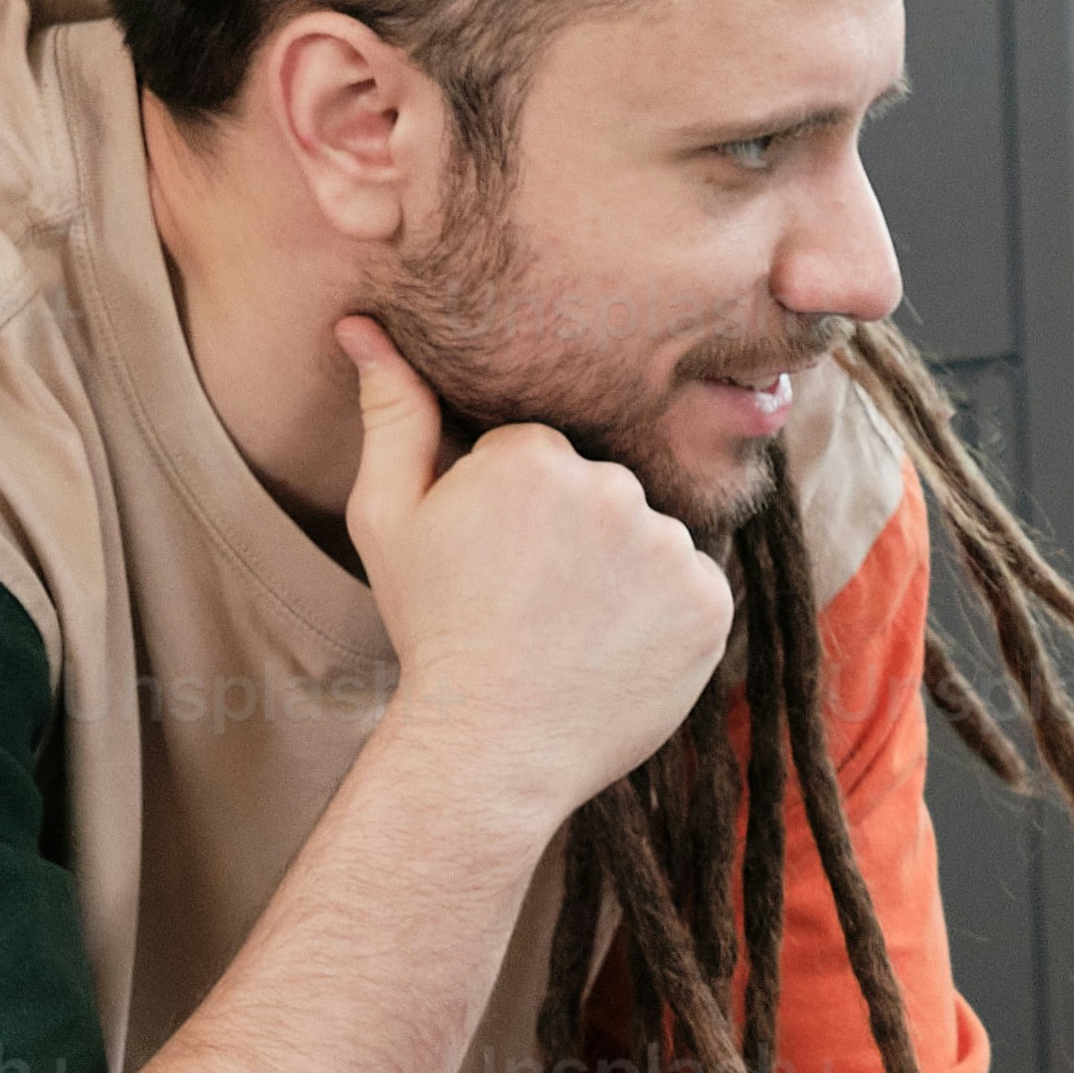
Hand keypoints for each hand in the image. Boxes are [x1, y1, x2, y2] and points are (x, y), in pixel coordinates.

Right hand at [338, 314, 732, 820]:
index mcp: (534, 456)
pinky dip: (664, 613)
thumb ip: (392, 414)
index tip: (493, 559)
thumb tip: (362, 326)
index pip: (541, 454)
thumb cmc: (432, 629)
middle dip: (572, 533)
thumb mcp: (388, 517)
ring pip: (648, 536)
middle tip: (531, 599)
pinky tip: (614, 647)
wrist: (491, 746)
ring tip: (572, 626)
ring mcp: (668, 547)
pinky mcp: (711, 603)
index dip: (513, 508)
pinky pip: (692, 585)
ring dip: (621, 570)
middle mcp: (612, 488)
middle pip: (600, 488)